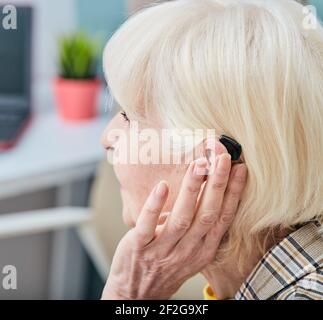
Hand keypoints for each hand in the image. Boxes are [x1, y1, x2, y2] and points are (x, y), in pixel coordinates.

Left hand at [102, 141, 246, 299]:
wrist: (138, 294)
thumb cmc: (166, 267)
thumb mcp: (190, 251)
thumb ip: (197, 226)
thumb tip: (199, 191)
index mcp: (203, 248)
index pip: (223, 217)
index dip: (233, 192)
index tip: (240, 168)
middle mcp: (188, 250)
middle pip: (207, 214)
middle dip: (217, 184)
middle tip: (222, 158)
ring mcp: (163, 250)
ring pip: (182, 218)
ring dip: (192, 190)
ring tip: (198, 165)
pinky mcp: (139, 247)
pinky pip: (148, 225)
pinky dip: (156, 206)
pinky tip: (162, 186)